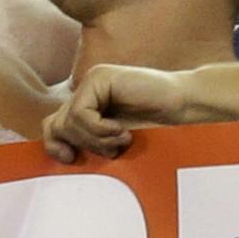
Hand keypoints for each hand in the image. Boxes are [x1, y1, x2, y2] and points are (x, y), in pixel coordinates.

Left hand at [42, 65, 180, 161]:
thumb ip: (88, 141)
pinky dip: (100, 130)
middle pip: (57, 125)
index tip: (72, 159)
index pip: (54, 126)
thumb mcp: (114, 143)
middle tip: (112, 149)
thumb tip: (58, 153)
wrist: (184, 108)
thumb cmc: (157, 128)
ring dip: (96, 139)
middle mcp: (86, 91)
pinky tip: (122, 130)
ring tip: (122, 139)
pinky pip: (81, 113)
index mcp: (88, 105)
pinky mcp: (100, 78)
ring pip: (69, 121)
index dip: (56, 145)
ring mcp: (92, 81)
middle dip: (84, 145)